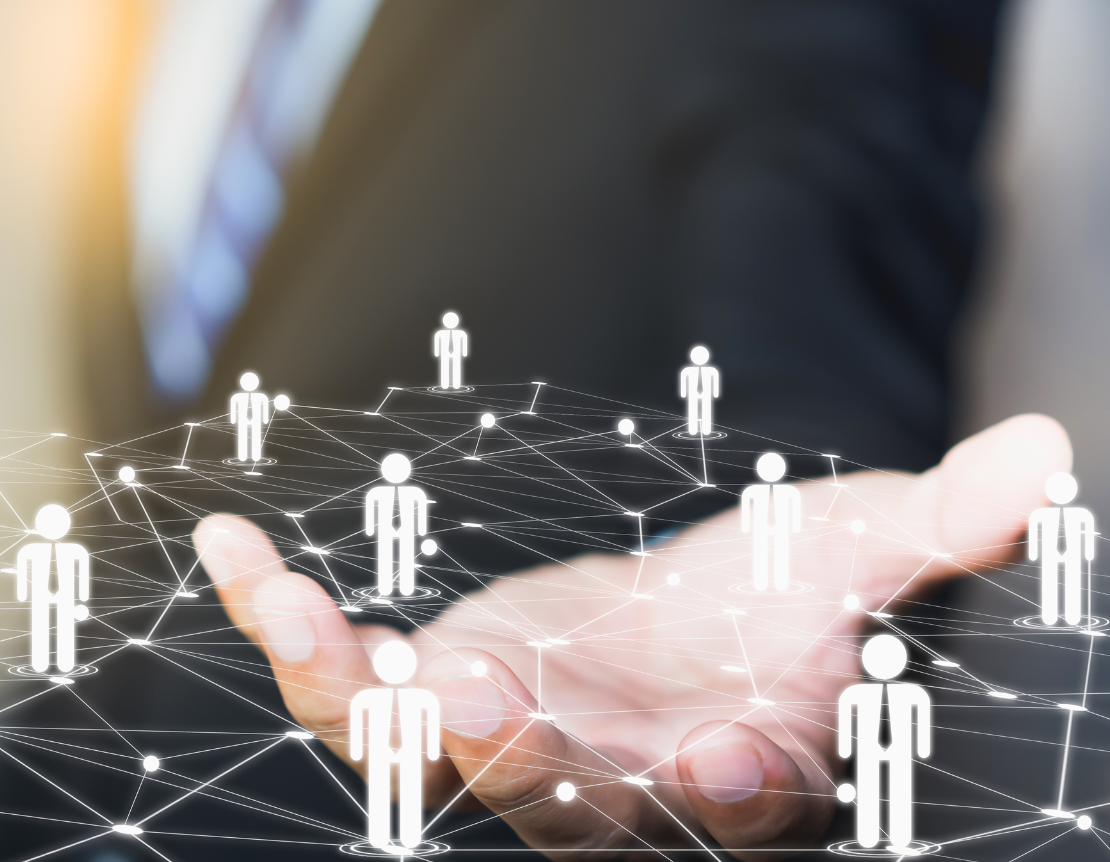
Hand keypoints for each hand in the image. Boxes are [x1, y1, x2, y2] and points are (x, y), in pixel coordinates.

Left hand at [195, 414, 1068, 858]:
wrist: (673, 622)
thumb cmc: (769, 603)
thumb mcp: (850, 551)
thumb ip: (932, 523)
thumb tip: (1042, 457)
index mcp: (721, 770)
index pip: (730, 801)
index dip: (728, 785)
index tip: (722, 751)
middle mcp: (599, 782)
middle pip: (550, 800)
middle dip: (506, 757)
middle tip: (471, 703)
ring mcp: (497, 746)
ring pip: (414, 758)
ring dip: (351, 698)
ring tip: (296, 621)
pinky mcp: (419, 695)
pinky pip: (333, 676)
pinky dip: (278, 618)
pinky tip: (230, 547)